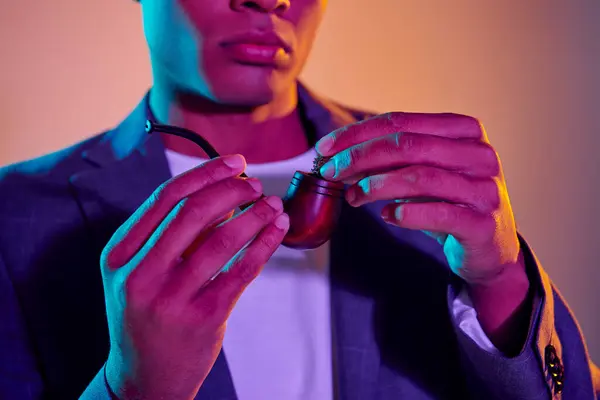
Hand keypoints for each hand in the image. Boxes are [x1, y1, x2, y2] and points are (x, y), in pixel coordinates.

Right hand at [100, 155, 288, 399]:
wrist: (144, 379)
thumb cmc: (146, 316)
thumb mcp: (138, 272)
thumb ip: (168, 234)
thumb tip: (222, 190)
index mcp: (119, 254)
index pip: (165, 197)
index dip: (205, 173)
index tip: (234, 162)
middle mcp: (140, 274)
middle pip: (192, 212)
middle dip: (231, 189)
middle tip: (254, 184)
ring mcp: (171, 298)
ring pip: (221, 239)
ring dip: (254, 215)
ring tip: (272, 204)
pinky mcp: (204, 318)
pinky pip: (242, 270)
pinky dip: (265, 243)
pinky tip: (278, 229)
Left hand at [315, 113, 532, 351]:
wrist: (491, 249)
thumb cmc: (449, 204)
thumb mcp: (420, 175)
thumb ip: (388, 162)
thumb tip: (337, 158)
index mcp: (463, 130)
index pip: (401, 122)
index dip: (357, 133)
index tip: (325, 148)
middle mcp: (479, 153)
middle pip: (408, 145)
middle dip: (360, 156)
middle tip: (331, 172)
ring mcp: (485, 188)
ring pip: (420, 176)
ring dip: (376, 185)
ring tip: (353, 196)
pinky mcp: (482, 223)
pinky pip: (438, 213)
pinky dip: (406, 214)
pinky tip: (388, 216)